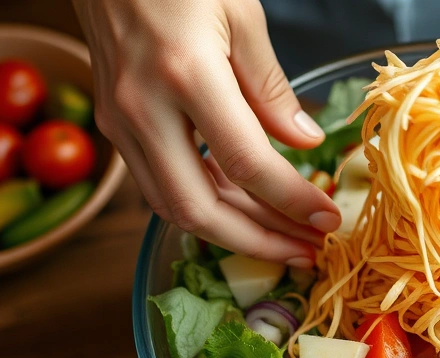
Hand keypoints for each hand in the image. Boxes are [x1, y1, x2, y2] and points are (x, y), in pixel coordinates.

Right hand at [73, 0, 340, 266]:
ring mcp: (118, 121)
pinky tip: (242, 207)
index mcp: (184, 75)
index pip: (246, 164)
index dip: (291, 200)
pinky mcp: (112, 123)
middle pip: (197, 209)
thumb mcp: (240, 14)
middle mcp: (141, 108)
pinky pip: (158, 183)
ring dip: (231, 231)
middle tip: (305, 252)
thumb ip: (271, 88)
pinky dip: (204, 203)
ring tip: (283, 239)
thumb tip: (305, 145)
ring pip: (172, 206)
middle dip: (257, 242)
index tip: (327, 220)